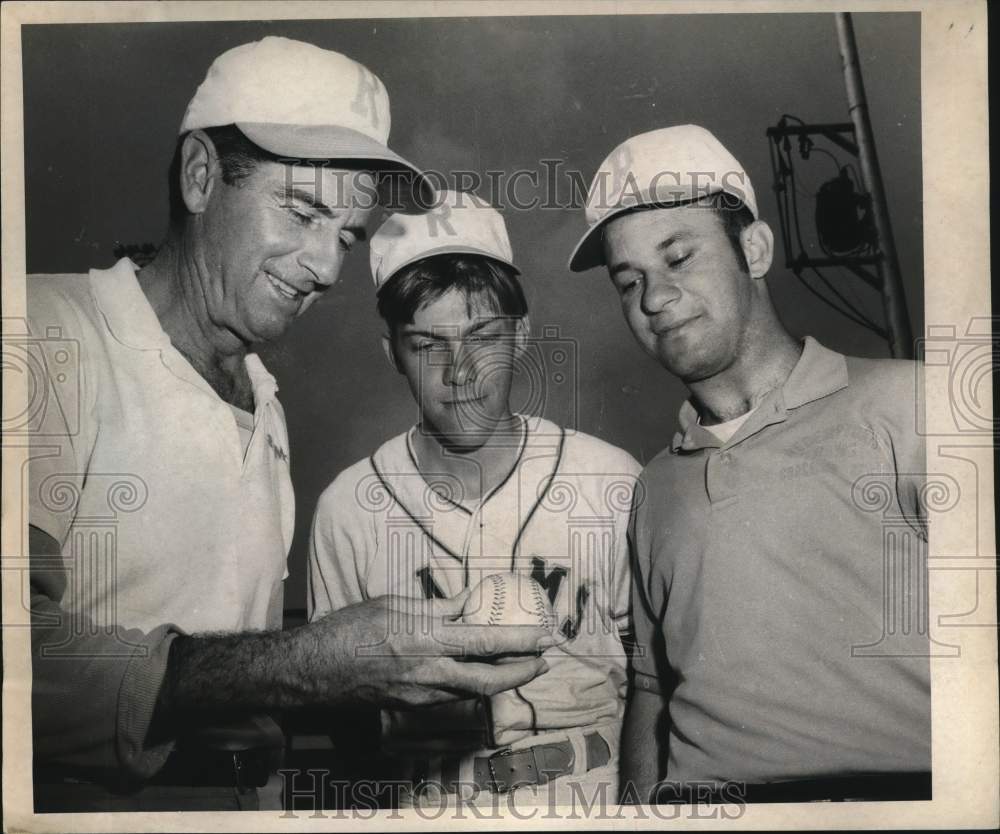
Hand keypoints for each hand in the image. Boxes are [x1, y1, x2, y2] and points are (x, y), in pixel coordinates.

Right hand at [303, 592, 553, 707]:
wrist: (313, 669)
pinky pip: (451, 694)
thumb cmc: (350, 628)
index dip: (521, 642)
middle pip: (489, 680)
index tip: (545, 635)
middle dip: (523, 672)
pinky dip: (471, 682)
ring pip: (473, 691)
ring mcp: (420, 694)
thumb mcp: (395, 605)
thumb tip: (471, 601)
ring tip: (519, 663)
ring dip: (501, 678)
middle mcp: (428, 672)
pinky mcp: (411, 705)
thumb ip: (438, 608)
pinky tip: (477, 670)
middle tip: (544, 660)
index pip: (485, 642)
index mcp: (425, 639)